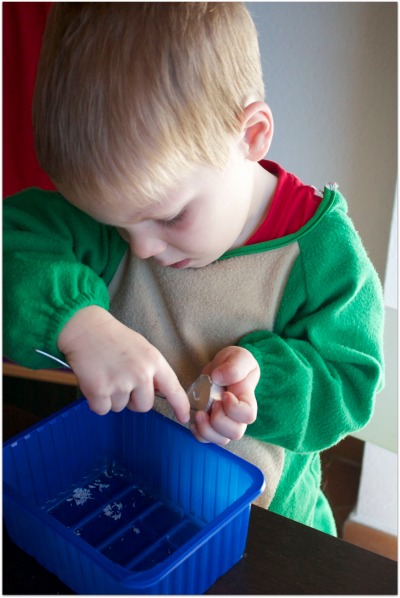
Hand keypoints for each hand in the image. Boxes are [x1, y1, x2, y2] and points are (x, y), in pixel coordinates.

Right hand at [57, 306, 189, 422]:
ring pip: (120, 408)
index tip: (184, 417)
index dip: (180, 406)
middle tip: (121, 381)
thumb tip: (157, 393)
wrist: (86, 329)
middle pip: (144, 406)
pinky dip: (97, 401)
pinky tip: (95, 382)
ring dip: (112, 398)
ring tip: (106, 375)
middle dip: (133, 400)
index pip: (173, 389)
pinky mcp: (99, 391)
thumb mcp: (143, 349)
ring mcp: (120, 383)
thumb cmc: (114, 339)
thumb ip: (152, 371)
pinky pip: (102, 409)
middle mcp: (140, 373)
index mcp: (154, 361)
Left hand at [190, 346, 258, 445]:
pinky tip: (194, 417)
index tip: (225, 394)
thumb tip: (219, 378)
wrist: (223, 367)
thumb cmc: (234, 362)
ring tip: (199, 412)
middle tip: (212, 403)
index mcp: (247, 400)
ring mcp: (224, 422)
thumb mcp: (238, 356)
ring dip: (206, 429)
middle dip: (219, 420)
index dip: (235, 409)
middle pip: (235, 433)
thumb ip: (234, 366)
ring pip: (220, 440)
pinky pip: (205, 438)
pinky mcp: (211, 423)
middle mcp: (238, 416)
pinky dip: (198, 432)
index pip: (248, 416)